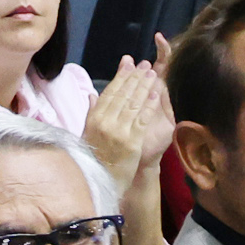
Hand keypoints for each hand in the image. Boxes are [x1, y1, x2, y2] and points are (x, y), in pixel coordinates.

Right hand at [81, 56, 176, 173]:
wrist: (103, 181)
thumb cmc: (96, 157)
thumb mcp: (88, 133)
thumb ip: (92, 113)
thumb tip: (93, 95)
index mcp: (93, 118)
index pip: (109, 92)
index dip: (120, 76)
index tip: (128, 63)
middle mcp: (104, 122)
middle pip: (122, 94)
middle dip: (134, 77)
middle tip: (144, 64)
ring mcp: (118, 132)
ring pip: (132, 104)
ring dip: (144, 87)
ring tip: (152, 73)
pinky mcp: (131, 142)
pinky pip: (142, 119)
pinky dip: (149, 105)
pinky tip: (156, 94)